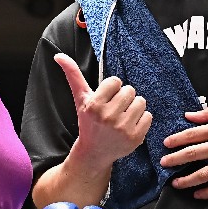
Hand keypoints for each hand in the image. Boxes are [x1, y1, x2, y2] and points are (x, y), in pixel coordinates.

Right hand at [54, 53, 152, 167]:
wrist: (94, 152)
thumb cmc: (88, 121)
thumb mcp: (80, 99)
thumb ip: (73, 75)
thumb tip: (59, 56)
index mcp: (94, 105)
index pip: (116, 81)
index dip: (112, 88)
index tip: (106, 99)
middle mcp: (108, 117)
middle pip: (130, 90)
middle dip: (123, 97)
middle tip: (115, 109)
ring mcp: (122, 129)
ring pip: (141, 101)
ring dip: (134, 107)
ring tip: (123, 116)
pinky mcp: (135, 138)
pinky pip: (148, 116)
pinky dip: (142, 119)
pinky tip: (130, 125)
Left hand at [160, 106, 207, 198]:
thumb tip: (188, 115)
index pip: (194, 134)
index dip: (178, 139)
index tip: (165, 143)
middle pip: (195, 153)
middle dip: (176, 159)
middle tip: (163, 163)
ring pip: (205, 173)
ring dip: (188, 179)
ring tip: (175, 183)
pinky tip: (197, 194)